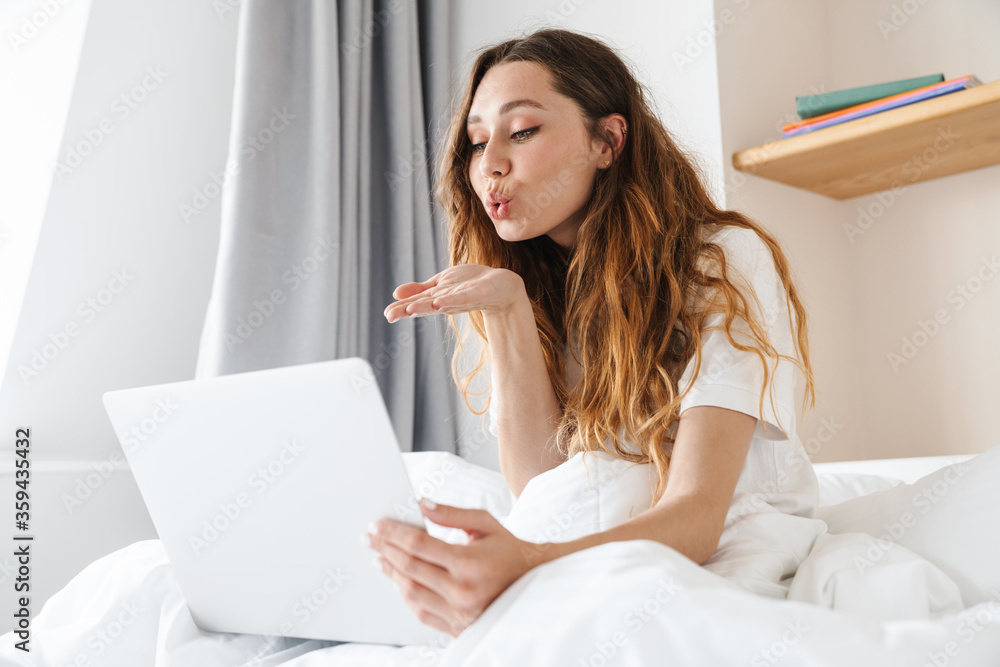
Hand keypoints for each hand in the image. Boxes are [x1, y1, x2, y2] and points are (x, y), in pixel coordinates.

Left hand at [362, 498, 536, 636]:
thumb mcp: (486, 524)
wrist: (537, 584)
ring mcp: (460, 613)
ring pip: (411, 593)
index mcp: (469, 563)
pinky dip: (407, 595)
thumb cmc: (511, 551)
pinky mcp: (459, 627)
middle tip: (369, 538)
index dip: (393, 534)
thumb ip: (451, 514)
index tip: (376, 525)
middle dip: (384, 550)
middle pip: (409, 568)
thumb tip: (420, 504)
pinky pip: (422, 612)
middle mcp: (462, 591)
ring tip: (380, 558)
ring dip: (392, 574)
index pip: (418, 544)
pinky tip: (400, 580)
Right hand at [383, 265, 524, 322]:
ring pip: (440, 303)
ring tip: (409, 309)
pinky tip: (439, 302)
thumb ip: (421, 289)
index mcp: (437, 298)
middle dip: (408, 310)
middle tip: (390, 315)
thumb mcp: (441, 284)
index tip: (387, 314)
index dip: (401, 308)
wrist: (500, 286)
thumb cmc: (471, 285)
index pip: (416, 302)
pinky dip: (451, 300)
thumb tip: (395, 293)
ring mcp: (461, 298)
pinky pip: (462, 298)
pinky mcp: (475, 294)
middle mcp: (446, 301)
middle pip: (425, 305)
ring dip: (425, 306)